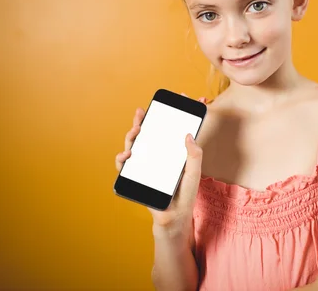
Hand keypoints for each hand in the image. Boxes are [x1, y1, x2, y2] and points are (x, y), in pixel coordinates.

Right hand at [115, 108, 203, 236]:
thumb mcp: (194, 173)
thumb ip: (195, 155)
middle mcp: (156, 155)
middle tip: (142, 113)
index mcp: (171, 151)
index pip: (167, 129)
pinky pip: (124, 165)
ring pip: (134, 145)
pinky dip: (122, 158)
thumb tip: (188, 135)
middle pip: (147, 134)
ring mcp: (144, 165)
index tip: (173, 99)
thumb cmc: (186, 194)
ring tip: (136, 131)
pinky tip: (128, 155)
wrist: (173, 216)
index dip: (169, 115)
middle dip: (142, 121)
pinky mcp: (135, 176)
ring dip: (131, 135)